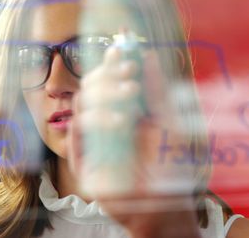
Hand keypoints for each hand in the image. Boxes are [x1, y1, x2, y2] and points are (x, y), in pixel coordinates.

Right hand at [70, 46, 202, 237]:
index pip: (110, 77)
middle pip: (91, 84)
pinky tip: (121, 123)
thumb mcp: (170, 121)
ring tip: (130, 96)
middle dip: (108, 72)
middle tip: (129, 71)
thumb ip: (158, 89)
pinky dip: (97, 120)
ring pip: (81, 102)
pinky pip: (77, 131)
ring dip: (105, 93)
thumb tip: (147, 54)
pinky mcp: (83, 159)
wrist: (164, 206)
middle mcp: (105, 120)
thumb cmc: (171, 166)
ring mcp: (92, 139)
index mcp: (124, 108)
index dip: (113, 59)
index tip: (121, 44)